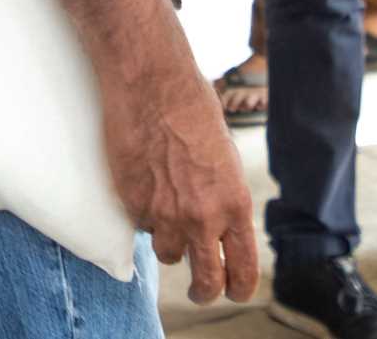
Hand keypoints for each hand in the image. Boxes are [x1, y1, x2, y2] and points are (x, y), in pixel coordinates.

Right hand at [102, 46, 260, 304]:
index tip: (233, 292)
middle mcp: (203, 217)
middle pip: (206, 282)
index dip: (238, 288)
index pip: (243, 269)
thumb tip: (218, 222)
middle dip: (203, 292)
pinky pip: (140, 225)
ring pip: (168, 254)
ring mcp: (165, 214)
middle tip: (199, 291)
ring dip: (169, 241)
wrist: (151, 83)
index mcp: (235, 203)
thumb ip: (223, 196)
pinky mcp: (133, 203)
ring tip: (166, 211)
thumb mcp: (224, 158)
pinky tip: (145, 183)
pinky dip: (143, 214)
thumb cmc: (192, 109)